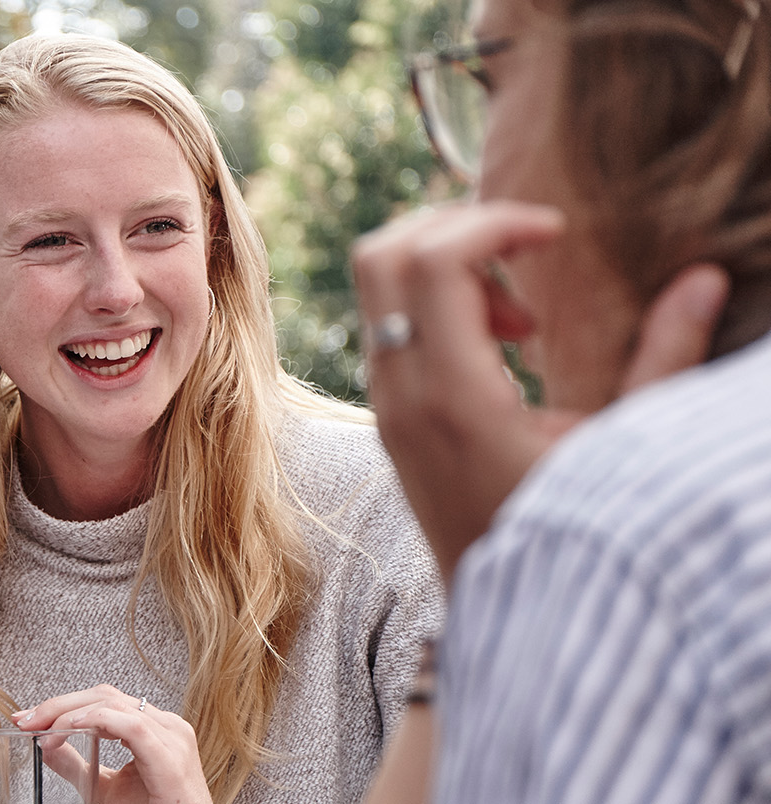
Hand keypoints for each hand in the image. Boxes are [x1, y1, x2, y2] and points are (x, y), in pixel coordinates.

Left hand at [12, 685, 210, 803]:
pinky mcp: (172, 756)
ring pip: (114, 704)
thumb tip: (46, 747)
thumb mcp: (103, 787)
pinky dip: (98, 721)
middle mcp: (165, 726)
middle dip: (59, 704)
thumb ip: (76, 765)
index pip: (101, 700)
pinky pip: (132, 726)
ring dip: (70, 714)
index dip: (62, 703)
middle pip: (105, 695)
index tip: (27, 717)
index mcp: (153, 728)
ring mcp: (172, 737)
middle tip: (27, 719)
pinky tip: (73, 727)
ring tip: (45, 732)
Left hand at [351, 202, 728, 581]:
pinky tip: (507, 343)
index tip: (555, 234)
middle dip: (455, 228)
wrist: (513, 614)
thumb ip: (667, 357)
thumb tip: (706, 277)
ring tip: (526, 322)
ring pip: (379, 283)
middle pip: (383, 253)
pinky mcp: (389, 411)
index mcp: (451, 400)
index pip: (431, 262)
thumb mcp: (627, 447)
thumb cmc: (578, 534)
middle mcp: (400, 397)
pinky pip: (390, 321)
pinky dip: (438, 303)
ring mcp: (385, 404)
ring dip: (447, 267)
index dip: (490, 222)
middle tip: (531, 259)